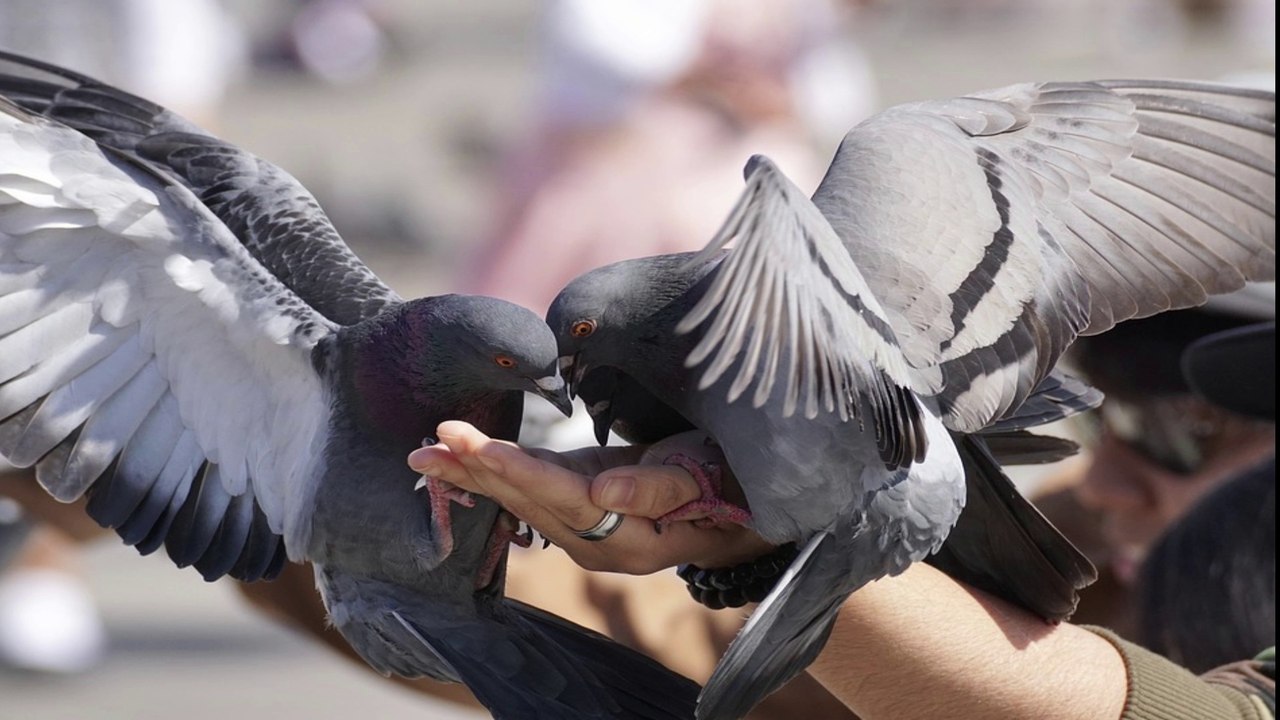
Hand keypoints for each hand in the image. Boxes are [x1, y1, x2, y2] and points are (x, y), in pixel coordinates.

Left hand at [407, 421, 771, 573]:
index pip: (561, 500)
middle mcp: (597, 542)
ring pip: (522, 497)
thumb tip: (604, 493)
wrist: (742, 501)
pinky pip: (532, 488)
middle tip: (431, 441)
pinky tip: (462, 458)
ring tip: (428, 451)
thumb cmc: (731, 482)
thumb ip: (656, 489)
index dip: (516, 472)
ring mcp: (585, 526)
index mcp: (627, 540)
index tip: (472, 447)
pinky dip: (495, 470)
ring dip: (475, 472)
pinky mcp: (582, 501)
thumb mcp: (705, 478)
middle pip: (530, 502)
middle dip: (479, 471)